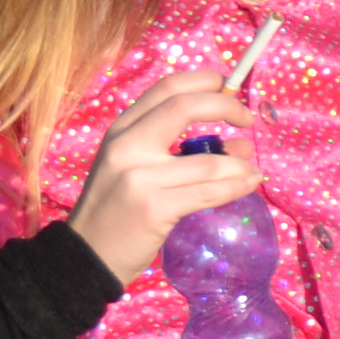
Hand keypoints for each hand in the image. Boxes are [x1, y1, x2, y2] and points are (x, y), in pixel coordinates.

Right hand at [64, 70, 264, 283]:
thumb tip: (239, 143)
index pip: (167, 87)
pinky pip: (207, 193)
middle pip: (184, 107)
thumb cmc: (115, 209)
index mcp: (122, 129)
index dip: (204, 81)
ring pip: (206, 161)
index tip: (230, 86)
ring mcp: (139, 177)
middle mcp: (127, 146)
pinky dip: (235, 186)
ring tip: (253, 168)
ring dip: (239, 163)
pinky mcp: (153, 209)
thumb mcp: (135, 168)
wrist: (86, 258)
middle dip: (226, 106)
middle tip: (247, 118)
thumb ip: (180, 150)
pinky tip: (249, 183)